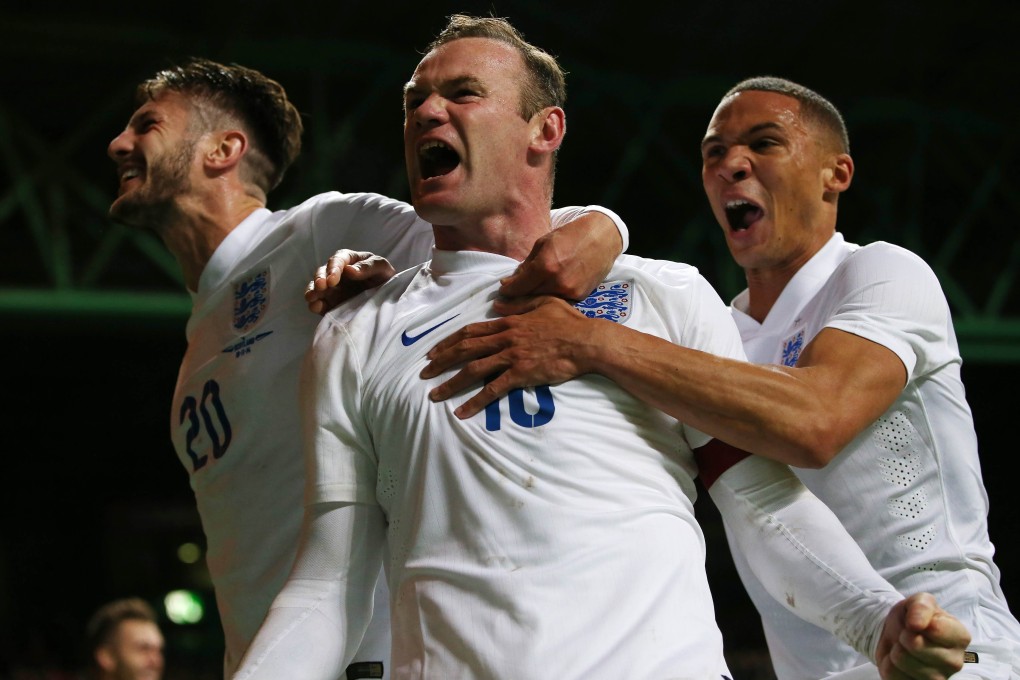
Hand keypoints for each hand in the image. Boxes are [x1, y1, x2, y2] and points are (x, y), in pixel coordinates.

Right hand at [305, 249, 395, 314]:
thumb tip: (349, 270)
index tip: (333, 279)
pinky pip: (319, 303)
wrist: (387, 296)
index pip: (337, 260)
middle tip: (321, 287)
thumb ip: (368, 267)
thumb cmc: (384, 277)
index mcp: (348, 260)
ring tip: (312, 298)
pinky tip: (316, 307)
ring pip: (316, 287)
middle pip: (322, 272)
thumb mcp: (382, 268)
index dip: (334, 268)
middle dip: (320, 279)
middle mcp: (337, 273)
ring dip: (312, 291)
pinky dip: (315, 305)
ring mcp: (332, 289)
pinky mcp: (330, 303)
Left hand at [421, 296, 597, 417]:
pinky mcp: (521, 374)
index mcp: (509, 322)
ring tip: (435, 395)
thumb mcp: (543, 303)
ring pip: (473, 369)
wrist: (586, 341)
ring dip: (451, 383)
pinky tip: (462, 413)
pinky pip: (492, 390)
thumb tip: (498, 302)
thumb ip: (519, 303)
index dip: (449, 341)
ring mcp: (512, 356)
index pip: (471, 331)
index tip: (434, 350)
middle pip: (465, 349)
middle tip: (424, 373)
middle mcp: (505, 338)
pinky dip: (475, 402)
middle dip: (441, 361)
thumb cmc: (570, 322)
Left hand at [498, 211, 620, 299]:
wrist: (602, 238)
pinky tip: (550, 288)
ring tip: (531, 290)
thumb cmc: (571, 235)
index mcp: (545, 266)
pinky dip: (552, 295)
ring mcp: (570, 291)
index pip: (518, 286)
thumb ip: (527, 264)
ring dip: (536, 296)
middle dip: (520, 294)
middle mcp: (557, 282)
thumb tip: (514, 279)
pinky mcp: (580, 296)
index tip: (504, 288)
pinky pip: (559, 298)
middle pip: (529, 296)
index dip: (508, 289)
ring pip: (544, 300)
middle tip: (514, 290)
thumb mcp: (543, 243)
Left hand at [874, 592, 969, 679]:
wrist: (897, 635)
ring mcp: (938, 679)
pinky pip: (891, 674)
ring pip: (900, 659)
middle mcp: (955, 662)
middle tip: (907, 635)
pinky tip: (899, 663)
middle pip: (915, 645)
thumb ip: (921, 606)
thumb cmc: (914, 618)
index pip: (935, 628)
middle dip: (903, 635)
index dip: (915, 621)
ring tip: (903, 648)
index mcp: (960, 637)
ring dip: (894, 649)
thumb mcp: (919, 601)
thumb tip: (916, 625)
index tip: (915, 622)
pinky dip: (888, 664)